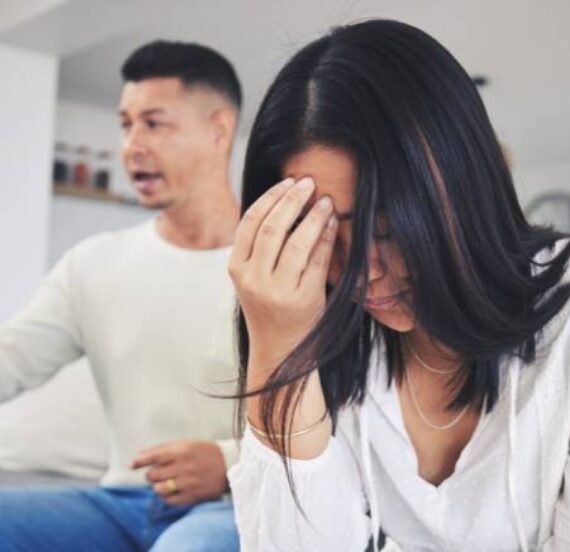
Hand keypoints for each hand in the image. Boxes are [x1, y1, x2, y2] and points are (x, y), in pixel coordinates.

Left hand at [131, 440, 227, 504]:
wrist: (230, 465)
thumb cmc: (205, 452)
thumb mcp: (186, 444)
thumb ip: (162, 449)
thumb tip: (139, 455)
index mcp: (181, 451)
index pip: (153, 457)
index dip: (140, 461)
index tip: (132, 465)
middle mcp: (183, 467)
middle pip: (153, 475)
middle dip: (151, 475)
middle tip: (158, 473)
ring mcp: (188, 483)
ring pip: (159, 489)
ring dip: (158, 486)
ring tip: (165, 483)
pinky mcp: (193, 496)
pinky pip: (170, 500)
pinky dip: (166, 497)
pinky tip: (171, 491)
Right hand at [228, 176, 337, 360]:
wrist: (281, 350)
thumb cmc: (269, 307)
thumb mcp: (253, 277)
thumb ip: (259, 246)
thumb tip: (283, 200)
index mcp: (237, 269)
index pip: (250, 222)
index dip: (271, 198)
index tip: (288, 182)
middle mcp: (254, 279)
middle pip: (272, 228)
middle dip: (292, 200)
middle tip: (309, 182)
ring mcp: (278, 291)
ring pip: (297, 242)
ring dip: (313, 216)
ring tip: (325, 200)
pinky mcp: (303, 299)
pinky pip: (317, 260)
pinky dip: (326, 237)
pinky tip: (332, 223)